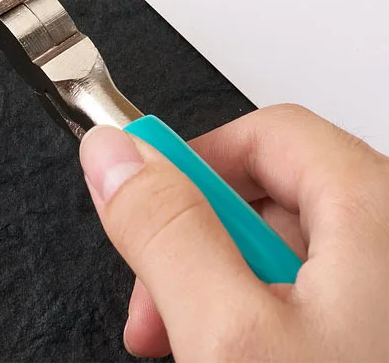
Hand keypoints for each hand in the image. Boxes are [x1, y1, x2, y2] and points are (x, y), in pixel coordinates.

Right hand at [79, 104, 388, 360]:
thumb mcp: (230, 338)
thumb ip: (165, 230)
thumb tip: (114, 154)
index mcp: (380, 214)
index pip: (267, 135)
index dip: (192, 166)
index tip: (141, 214)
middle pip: (279, 199)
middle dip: (202, 250)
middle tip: (164, 319)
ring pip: (298, 264)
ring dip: (230, 300)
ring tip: (205, 358)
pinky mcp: (387, 339)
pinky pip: (326, 310)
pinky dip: (272, 333)